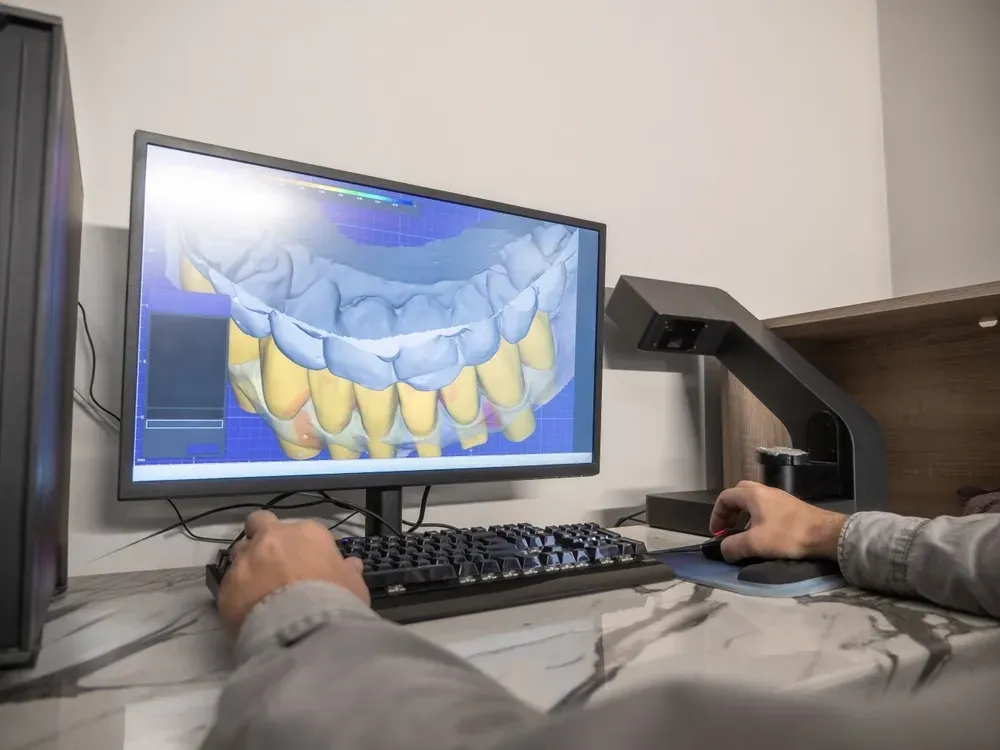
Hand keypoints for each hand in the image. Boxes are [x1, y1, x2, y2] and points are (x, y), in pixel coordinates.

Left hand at [218, 510, 369, 634]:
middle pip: (259, 524)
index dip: (302, 547)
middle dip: (261, 536)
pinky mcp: (225, 588)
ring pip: (239, 553)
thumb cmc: (334, 600)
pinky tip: (248, 612)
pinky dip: (238, 594)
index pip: (302, 530)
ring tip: (258, 590)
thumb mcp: (354, 585)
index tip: (307, 564)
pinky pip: (229, 586)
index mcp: (306, 533)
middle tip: (271, 560)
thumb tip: (351, 565)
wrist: (301, 630)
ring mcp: (245, 562)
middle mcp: (271, 539)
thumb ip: (347, 571)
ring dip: (247, 565)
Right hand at [709, 481, 847, 562]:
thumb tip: (723, 550)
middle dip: (730, 510)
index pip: (725, 497)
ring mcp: (780, 497)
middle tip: (729, 527)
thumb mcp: (755, 544)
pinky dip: (758, 517)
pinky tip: (764, 534)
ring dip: (744, 514)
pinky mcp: (791, 507)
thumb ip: (733, 546)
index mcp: (753, 495)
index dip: (716, 515)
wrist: (826, 534)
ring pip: (754, 500)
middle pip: (739, 493)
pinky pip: (767, 506)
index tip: (717, 533)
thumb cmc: (788, 535)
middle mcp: (765, 491)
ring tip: (745, 534)